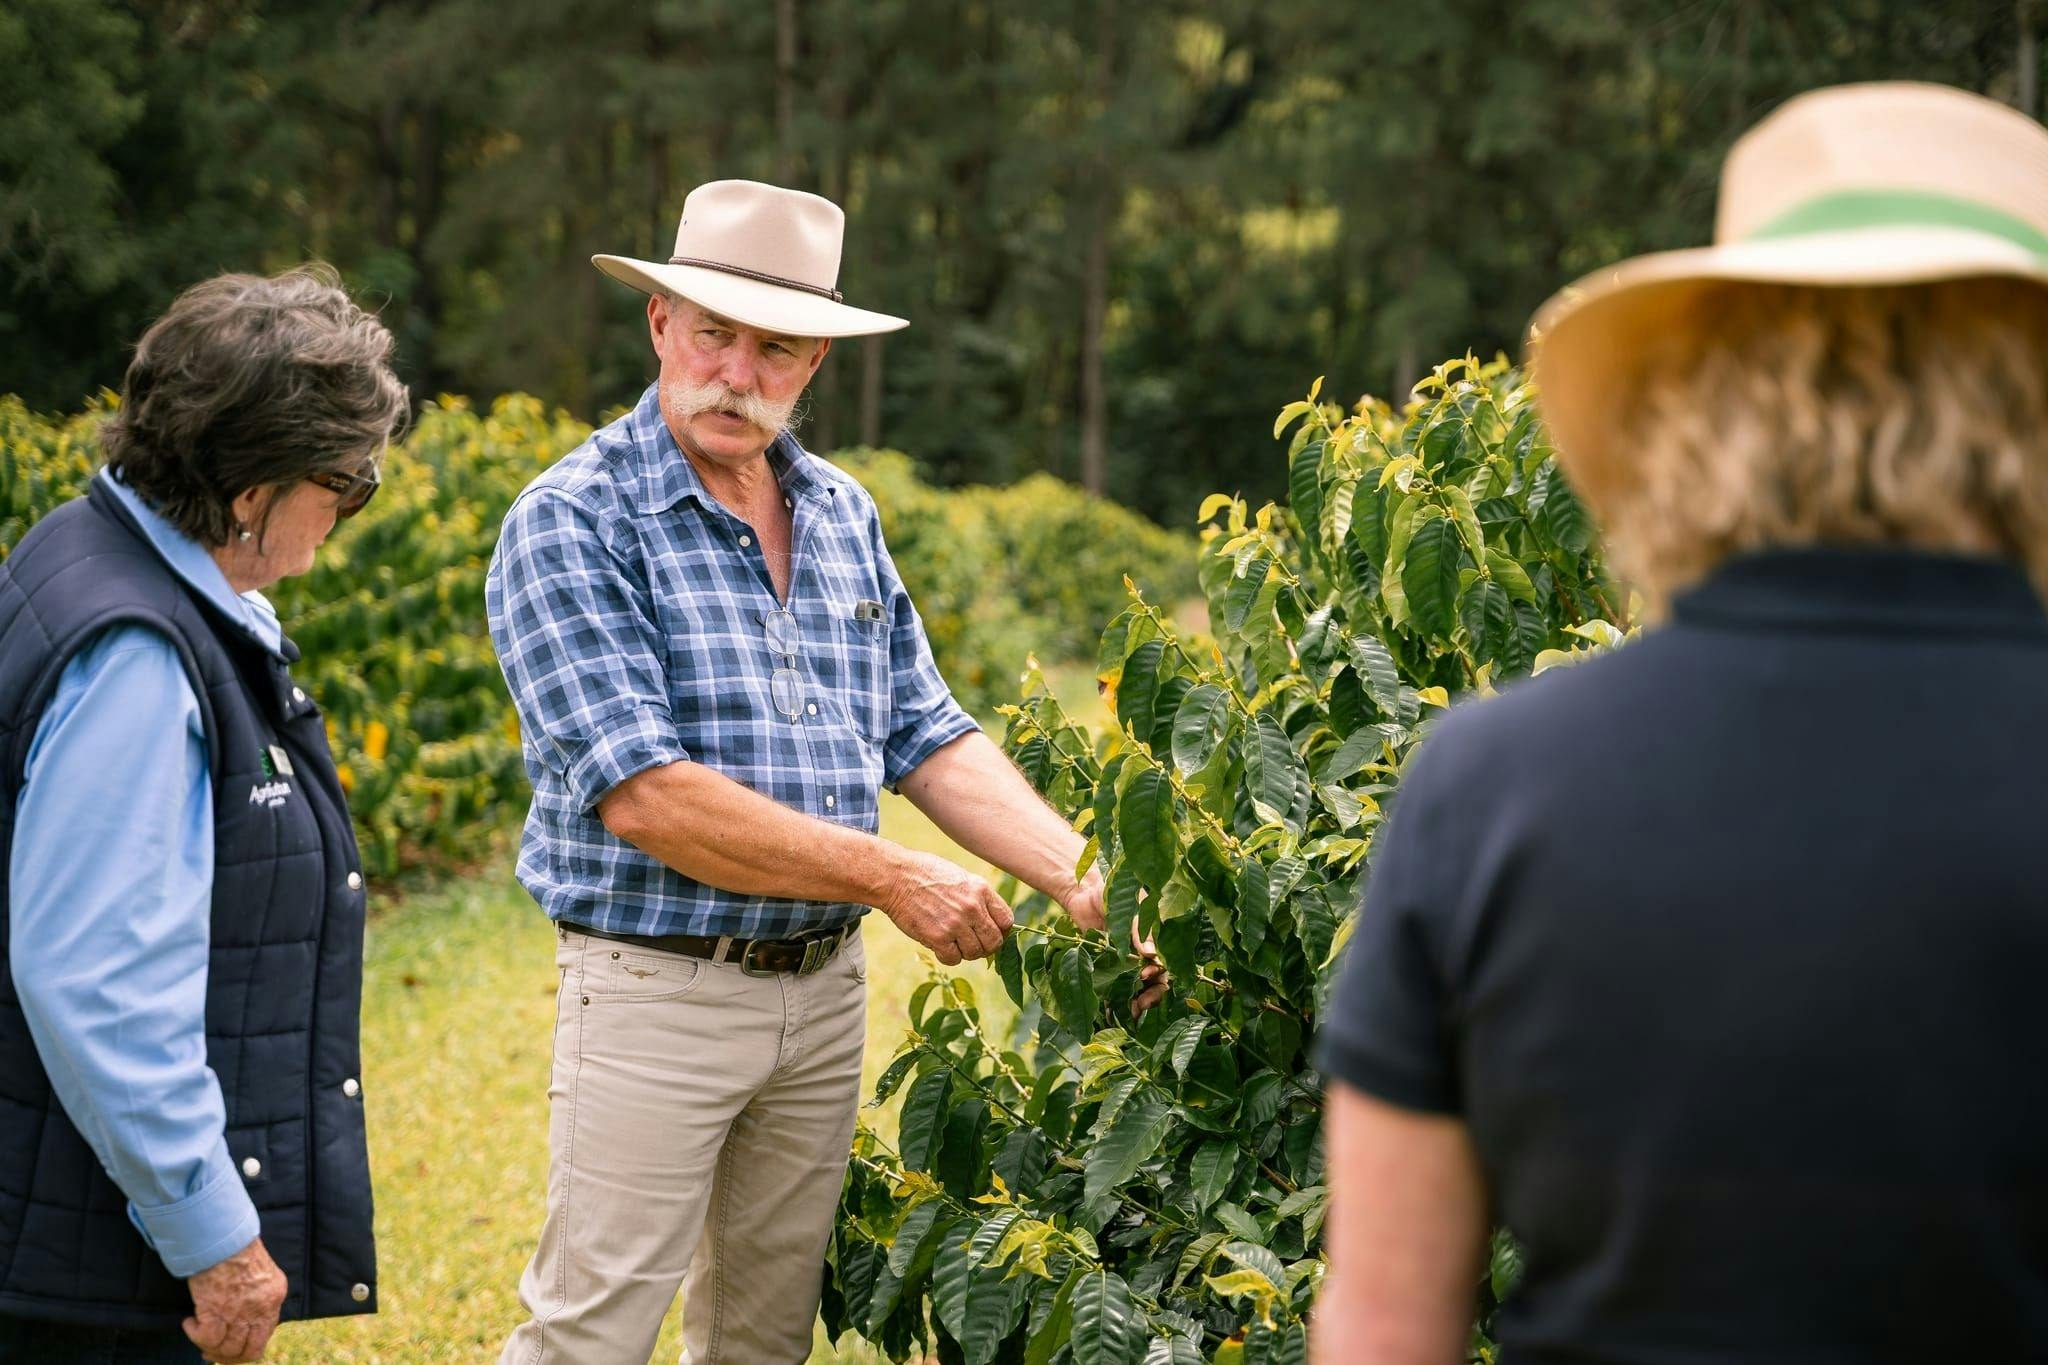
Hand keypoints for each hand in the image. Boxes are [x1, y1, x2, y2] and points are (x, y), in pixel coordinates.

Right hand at [184, 1236, 285, 1363]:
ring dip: (210, 1347)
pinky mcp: (216, 1311)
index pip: (264, 1337)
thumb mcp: (260, 1272)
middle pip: (248, 1351)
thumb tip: (242, 1321)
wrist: (221, 1234)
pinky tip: (189, 1322)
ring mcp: (239, 1312)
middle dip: (229, 1357)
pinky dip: (195, 1336)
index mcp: (275, 1297)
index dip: (245, 1348)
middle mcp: (261, 1308)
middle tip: (211, 1351)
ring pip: (228, 1349)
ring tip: (199, 1334)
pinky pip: (207, 1339)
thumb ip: (257, 1296)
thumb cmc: (235, 1247)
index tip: (229, 1348)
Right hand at [881, 848, 1013, 964]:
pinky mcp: (938, 937)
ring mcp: (956, 924)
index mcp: (981, 890)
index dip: (1000, 931)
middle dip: (985, 946)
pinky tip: (940, 946)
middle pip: (994, 941)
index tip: (990, 933)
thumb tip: (991, 920)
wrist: (896, 877)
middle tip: (972, 943)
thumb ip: (978, 897)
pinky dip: (949, 957)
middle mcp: (972, 908)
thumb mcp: (960, 877)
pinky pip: (953, 959)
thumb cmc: (926, 875)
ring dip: (965, 952)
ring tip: (953, 942)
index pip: (1006, 920)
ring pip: (974, 953)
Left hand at [1061, 870, 1167, 1013]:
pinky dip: (1118, 1001)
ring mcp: (1130, 961)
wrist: (1084, 892)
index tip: (1145, 974)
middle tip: (1141, 1004)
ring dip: (1138, 1002)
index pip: (1166, 960)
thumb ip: (1139, 930)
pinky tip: (1112, 1012)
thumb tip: (1151, 955)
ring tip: (1128, 1014)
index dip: (1160, 971)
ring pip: (1141, 988)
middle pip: (1158, 980)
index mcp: (1158, 937)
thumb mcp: (1130, 907)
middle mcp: (1147, 952)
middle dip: (1152, 995)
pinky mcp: (1113, 967)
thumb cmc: (1113, 892)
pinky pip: (1120, 987)